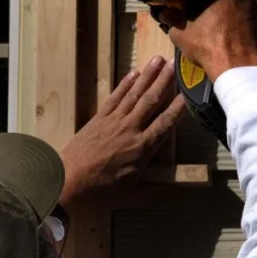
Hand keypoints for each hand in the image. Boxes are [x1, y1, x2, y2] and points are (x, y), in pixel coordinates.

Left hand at [59, 54, 185, 204]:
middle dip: (164, 81)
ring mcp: (114, 121)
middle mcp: (130, 130)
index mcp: (142, 149)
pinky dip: (125, 84)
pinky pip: (115, 97)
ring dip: (148, 75)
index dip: (178, 108)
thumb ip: (158, 193)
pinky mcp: (99, 118)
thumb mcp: (134, 197)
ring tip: (159, 59)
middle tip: (176, 63)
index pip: (165, 124)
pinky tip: (134, 73)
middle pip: (151, 101)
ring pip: (135, 94)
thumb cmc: (102, 192)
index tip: (188, 94)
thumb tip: (181, 194)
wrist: (68, 181)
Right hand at [156, 0, 256, 82]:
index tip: (191, 3)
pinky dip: (244, 18)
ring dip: (230, 8)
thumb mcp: (179, 34)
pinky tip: (238, 32)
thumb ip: (172, 19)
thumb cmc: (206, 47)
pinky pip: (249, 11)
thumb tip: (166, 13)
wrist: (238, 65)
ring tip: (225, 26)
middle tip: (208, 16)